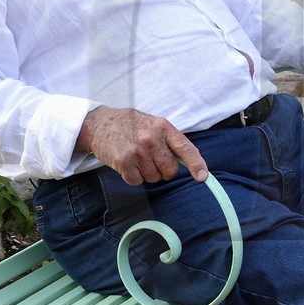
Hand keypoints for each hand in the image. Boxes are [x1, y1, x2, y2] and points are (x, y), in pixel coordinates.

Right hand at [77, 106, 206, 184]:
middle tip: (152, 159)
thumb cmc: (131, 125)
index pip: (186, 148)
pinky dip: (133, 177)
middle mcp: (152, 138)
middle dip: (164, 170)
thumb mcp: (154, 124)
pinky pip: (137, 181)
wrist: (100, 123)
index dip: (197, 164)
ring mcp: (137, 150)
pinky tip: (127, 164)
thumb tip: (191, 163)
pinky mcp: (123, 161)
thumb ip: (170, 140)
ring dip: (147, 173)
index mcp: (163, 127)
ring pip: (154, 178)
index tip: (203, 177)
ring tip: (137, 158)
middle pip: (170, 170)